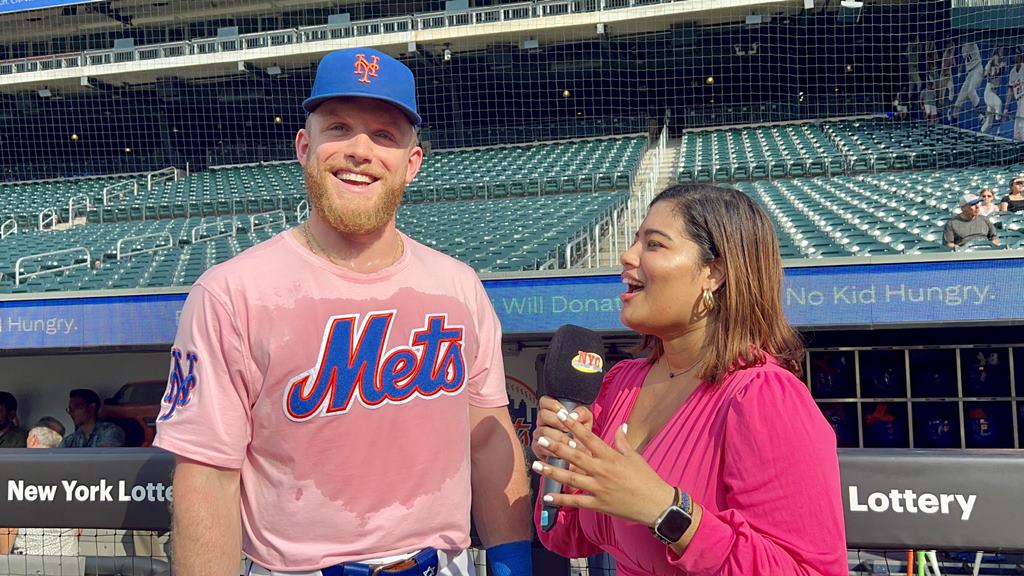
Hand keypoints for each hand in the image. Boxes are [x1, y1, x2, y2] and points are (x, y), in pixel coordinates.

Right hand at [530, 395, 592, 461]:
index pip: (545, 401)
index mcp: (553, 412)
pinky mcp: (538, 448)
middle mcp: (544, 421)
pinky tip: (562, 453)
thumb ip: (581, 413)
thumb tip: (573, 415)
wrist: (582, 455)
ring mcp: (539, 434)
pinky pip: (540, 447)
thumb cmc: (582, 436)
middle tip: (567, 428)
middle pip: (542, 415)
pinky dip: (552, 450)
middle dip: (556, 421)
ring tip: (571, 443)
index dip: (553, 405)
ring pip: (542, 431)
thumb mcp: (586, 421)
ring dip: (557, 437)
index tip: (565, 412)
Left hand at [531, 413, 674, 527]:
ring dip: (552, 472)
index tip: (561, 416)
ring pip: (570, 478)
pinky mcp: (598, 504)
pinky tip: (546, 497)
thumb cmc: (646, 478)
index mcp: (611, 456)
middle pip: (575, 456)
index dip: (574, 426)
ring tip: (535, 465)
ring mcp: (598, 488)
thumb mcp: (635, 456)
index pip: (589, 438)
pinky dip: (561, 500)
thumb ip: (623, 441)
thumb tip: (621, 425)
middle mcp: (602, 471)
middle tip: (541, 439)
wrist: (656, 504)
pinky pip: (576, 501)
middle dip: (556, 447)